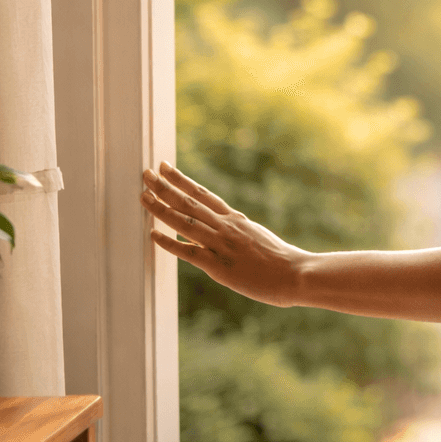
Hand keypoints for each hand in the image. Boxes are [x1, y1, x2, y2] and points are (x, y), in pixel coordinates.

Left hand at [141, 161, 309, 308]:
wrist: (297, 273)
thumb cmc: (283, 261)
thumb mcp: (259, 238)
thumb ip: (241, 233)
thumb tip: (231, 231)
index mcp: (236, 219)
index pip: (203, 194)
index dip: (182, 180)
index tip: (166, 167)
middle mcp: (226, 227)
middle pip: (190, 202)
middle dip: (165, 187)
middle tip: (146, 173)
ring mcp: (222, 244)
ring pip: (186, 221)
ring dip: (162, 208)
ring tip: (143, 195)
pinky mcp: (219, 266)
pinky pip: (189, 252)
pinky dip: (170, 243)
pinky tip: (153, 235)